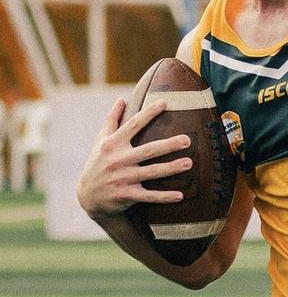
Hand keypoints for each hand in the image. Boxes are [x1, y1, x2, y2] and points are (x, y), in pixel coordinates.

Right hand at [77, 98, 192, 216]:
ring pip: (151, 172)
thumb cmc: (98, 163)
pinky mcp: (126, 195)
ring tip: (189, 163)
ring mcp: (122, 178)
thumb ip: (112, 120)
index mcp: (113, 144)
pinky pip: (149, 196)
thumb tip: (121, 99)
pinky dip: (164, 197)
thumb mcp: (101, 141)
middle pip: (148, 150)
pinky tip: (180, 195)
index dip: (149, 113)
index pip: (134, 125)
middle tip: (187, 140)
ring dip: (171, 168)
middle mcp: (118, 160)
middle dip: (168, 145)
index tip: (165, 103)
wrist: (88, 196)